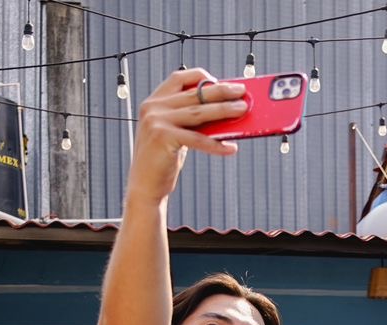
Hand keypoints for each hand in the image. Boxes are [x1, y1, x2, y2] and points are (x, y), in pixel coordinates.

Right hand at [125, 69, 248, 203]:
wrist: (144, 185)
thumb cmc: (162, 160)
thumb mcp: (175, 133)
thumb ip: (190, 120)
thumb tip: (223, 112)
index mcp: (154, 102)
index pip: (179, 78)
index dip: (201, 77)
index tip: (220, 81)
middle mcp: (153, 107)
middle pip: (194, 94)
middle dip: (221, 91)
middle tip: (241, 91)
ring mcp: (156, 121)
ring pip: (199, 112)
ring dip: (224, 110)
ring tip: (242, 110)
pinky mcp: (163, 138)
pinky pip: (198, 139)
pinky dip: (217, 144)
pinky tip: (231, 147)